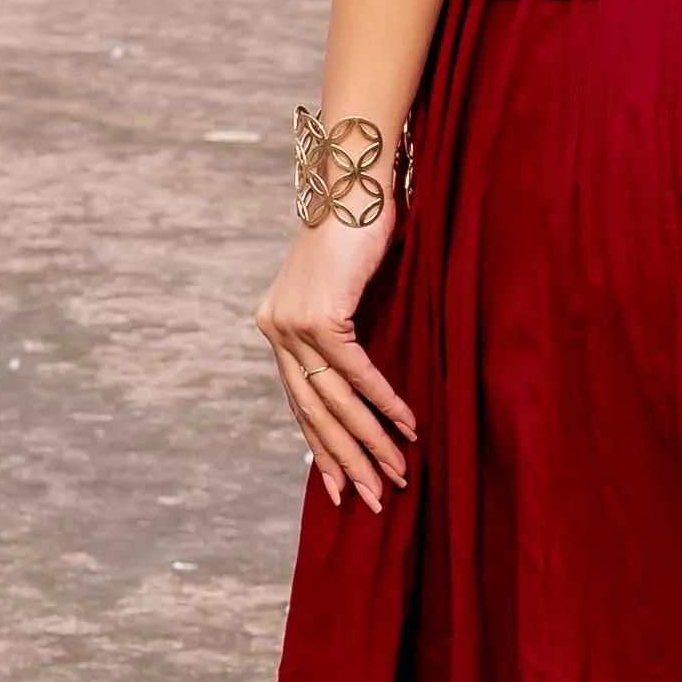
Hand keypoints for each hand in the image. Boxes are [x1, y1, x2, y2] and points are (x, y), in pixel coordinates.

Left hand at [255, 213, 416, 511]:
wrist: (353, 182)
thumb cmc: (358, 230)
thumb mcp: (345, 288)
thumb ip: (344, 330)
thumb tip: (365, 377)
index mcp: (276, 327)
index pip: (299, 402)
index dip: (320, 448)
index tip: (339, 487)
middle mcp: (275, 329)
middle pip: (313, 412)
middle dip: (345, 460)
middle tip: (371, 499)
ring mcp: (292, 324)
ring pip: (333, 400)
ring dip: (369, 441)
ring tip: (397, 473)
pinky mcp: (318, 314)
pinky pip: (355, 370)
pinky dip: (383, 400)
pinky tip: (406, 426)